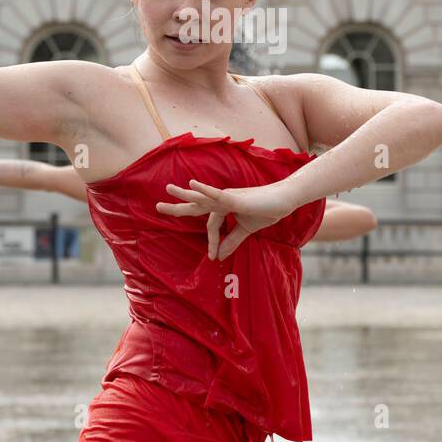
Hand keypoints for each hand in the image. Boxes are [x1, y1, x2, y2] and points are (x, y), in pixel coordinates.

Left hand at [159, 179, 301, 260]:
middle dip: (177, 208)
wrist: (284, 201)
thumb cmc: (266, 210)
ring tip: (168, 189)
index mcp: (224, 207)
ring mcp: (228, 197)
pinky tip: (192, 184)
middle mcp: (222, 200)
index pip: (211, 226)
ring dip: (184, 194)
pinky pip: (217, 194)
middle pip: (196, 205)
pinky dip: (205, 190)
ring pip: (202, 196)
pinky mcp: (235, 197)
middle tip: (158, 207)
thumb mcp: (246, 229)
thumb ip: (232, 240)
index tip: (214, 257)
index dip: (212, 242)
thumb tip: (220, 256)